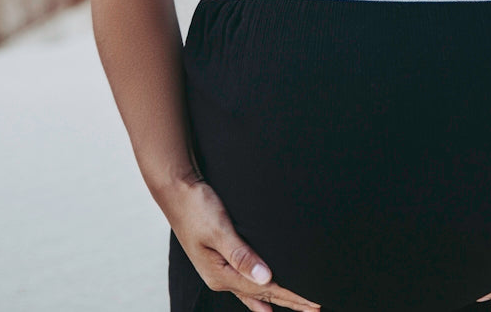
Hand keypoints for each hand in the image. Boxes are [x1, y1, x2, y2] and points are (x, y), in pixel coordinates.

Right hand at [161, 173, 321, 311]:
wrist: (176, 191)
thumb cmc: (196, 207)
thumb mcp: (219, 230)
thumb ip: (242, 255)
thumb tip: (266, 278)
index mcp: (220, 274)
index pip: (265, 290)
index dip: (291, 297)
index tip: (313, 304)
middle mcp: (220, 277)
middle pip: (262, 294)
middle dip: (289, 302)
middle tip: (315, 309)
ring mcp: (218, 270)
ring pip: (253, 292)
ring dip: (276, 299)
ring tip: (296, 308)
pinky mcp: (219, 259)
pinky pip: (243, 284)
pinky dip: (257, 295)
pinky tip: (262, 304)